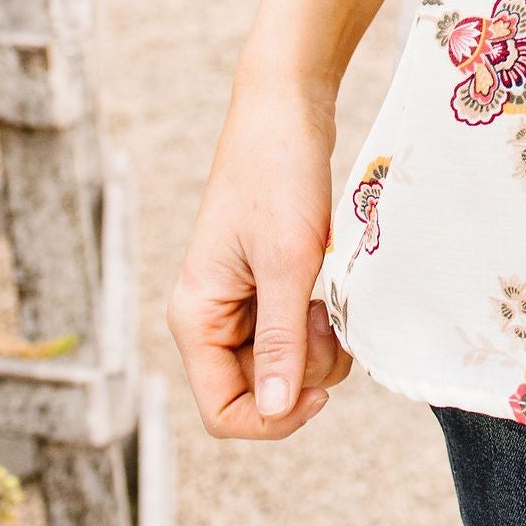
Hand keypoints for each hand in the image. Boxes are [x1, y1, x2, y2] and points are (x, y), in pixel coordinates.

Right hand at [168, 82, 352, 438]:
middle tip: (325, 318)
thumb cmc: (279, 175)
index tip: (320, 389)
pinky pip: (293, 332)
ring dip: (315, 347)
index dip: (273, 418)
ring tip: (328, 299)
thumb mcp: (287, 262)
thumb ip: (280, 341)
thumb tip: (275, 411)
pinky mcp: (266, 284)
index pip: (223, 411)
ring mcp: (239, 302)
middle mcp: (211, 318)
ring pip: (281, 365)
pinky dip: (318, 324)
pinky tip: (329, 291)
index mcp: (196, 318)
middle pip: (258, 391)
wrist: (288, 107)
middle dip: (302, 371)